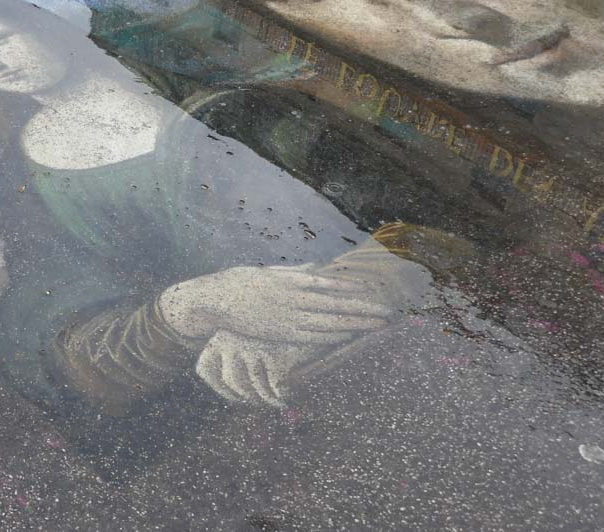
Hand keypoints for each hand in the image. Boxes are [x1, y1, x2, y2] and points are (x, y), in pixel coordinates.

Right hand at [159, 265, 392, 345]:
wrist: (216, 298)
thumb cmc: (241, 283)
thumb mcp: (269, 271)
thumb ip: (294, 272)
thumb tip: (315, 267)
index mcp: (292, 279)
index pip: (330, 284)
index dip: (353, 288)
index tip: (373, 290)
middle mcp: (294, 296)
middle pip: (337, 304)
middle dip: (364, 309)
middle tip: (387, 312)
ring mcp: (289, 315)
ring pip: (329, 321)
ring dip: (355, 323)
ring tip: (376, 325)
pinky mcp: (281, 331)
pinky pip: (312, 335)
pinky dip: (333, 335)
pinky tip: (349, 335)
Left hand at [195, 331, 324, 407]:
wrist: (316, 317)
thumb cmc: (281, 336)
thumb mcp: (253, 342)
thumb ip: (237, 361)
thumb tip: (232, 394)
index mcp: (221, 333)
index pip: (204, 368)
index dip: (219, 387)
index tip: (237, 396)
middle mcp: (233, 338)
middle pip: (232, 383)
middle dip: (249, 397)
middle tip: (263, 401)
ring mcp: (254, 346)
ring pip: (254, 390)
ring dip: (268, 400)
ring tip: (278, 400)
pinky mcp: (276, 355)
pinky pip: (275, 390)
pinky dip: (283, 397)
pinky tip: (289, 396)